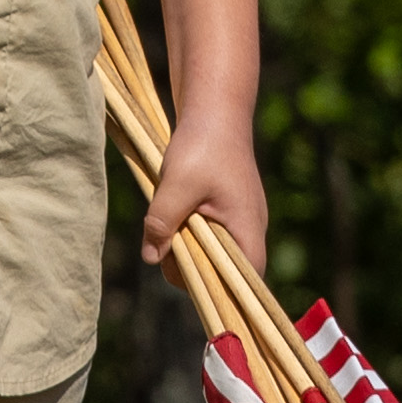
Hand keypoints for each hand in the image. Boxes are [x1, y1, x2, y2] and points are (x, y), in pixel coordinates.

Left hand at [143, 111, 270, 272]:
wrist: (213, 113)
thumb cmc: (201, 145)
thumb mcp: (176, 185)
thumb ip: (162, 223)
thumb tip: (151, 258)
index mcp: (248, 226)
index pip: (247, 277)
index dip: (222, 289)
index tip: (190, 284)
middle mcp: (249, 227)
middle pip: (224, 271)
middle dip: (193, 267)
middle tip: (166, 245)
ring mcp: (238, 219)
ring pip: (211, 253)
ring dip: (186, 248)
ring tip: (167, 224)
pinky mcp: (224, 211)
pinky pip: (207, 235)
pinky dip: (186, 233)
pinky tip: (172, 215)